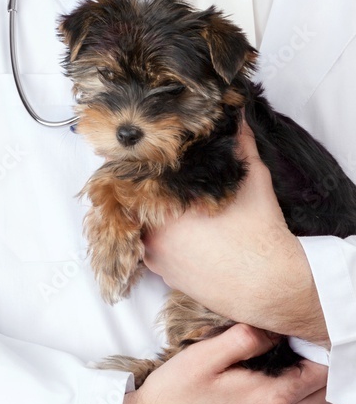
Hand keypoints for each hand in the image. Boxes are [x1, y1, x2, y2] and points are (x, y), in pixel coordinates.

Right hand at [112, 324, 334, 403]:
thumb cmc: (171, 398)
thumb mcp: (202, 357)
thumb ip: (245, 338)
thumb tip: (275, 329)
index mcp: (271, 397)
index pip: (324, 368)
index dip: (316, 344)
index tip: (297, 330)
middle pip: (328, 389)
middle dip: (321, 363)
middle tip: (296, 342)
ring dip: (317, 383)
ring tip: (291, 360)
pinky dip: (307, 401)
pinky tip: (280, 383)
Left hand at [142, 122, 328, 342]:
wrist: (269, 286)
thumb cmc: (261, 234)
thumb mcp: (252, 180)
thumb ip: (239, 145)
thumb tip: (235, 116)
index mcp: (165, 208)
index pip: (136, 179)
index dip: (141, 165)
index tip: (147, 156)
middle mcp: (151, 234)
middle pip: (134, 204)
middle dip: (144, 191)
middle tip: (157, 178)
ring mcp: (154, 257)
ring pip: (140, 227)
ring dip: (149, 216)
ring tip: (169, 204)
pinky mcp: (162, 275)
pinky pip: (149, 249)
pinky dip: (158, 238)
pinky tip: (177, 230)